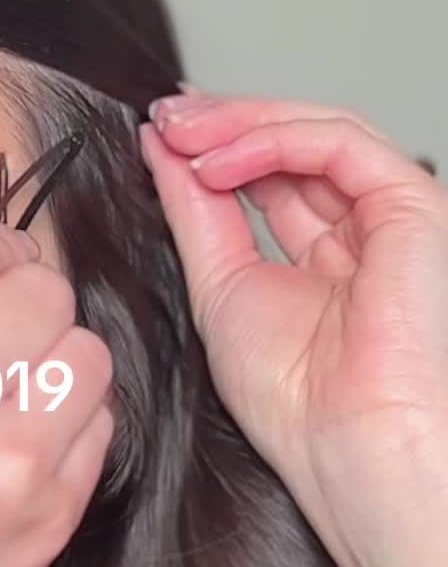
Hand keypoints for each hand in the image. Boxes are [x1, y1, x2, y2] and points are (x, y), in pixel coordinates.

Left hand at [139, 90, 447, 566]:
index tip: (156, 134)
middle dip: (222, 124)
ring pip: (317, 132)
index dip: (212, 148)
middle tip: (164, 119)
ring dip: (240, 124)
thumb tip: (161, 148)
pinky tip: (219, 160)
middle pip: (292, 146)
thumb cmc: (298, 403)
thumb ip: (196, 213)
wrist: (346, 447)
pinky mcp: (412, 206)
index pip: (268, 177)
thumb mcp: (219, 287)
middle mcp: (360, 233)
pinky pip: (340, 143)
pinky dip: (273, 140)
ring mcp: (389, 217)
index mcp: (322, 260)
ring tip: (182, 133)